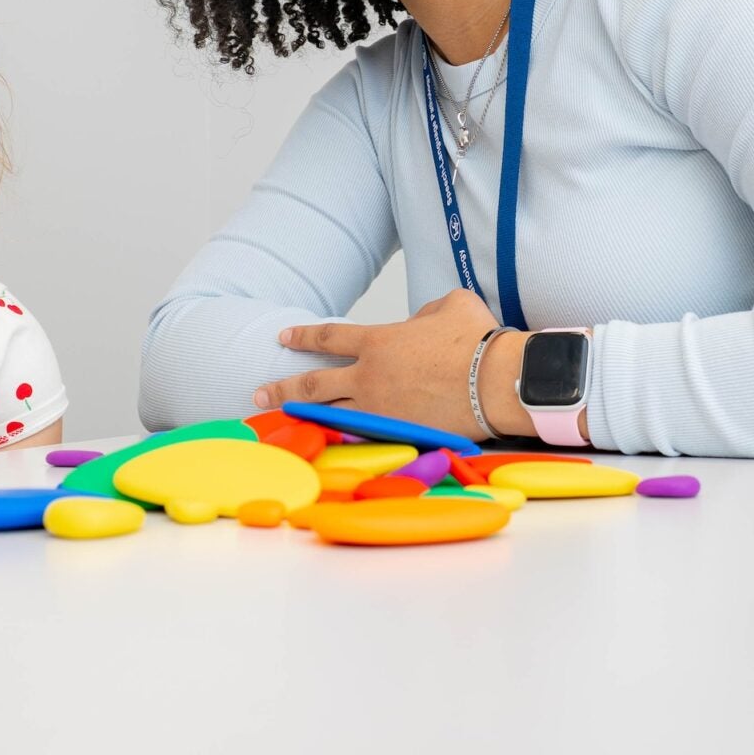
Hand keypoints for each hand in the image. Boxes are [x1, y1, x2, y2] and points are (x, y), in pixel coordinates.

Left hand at [252, 289, 512, 435]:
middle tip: (257, 393)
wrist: (496, 380)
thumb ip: (426, 312)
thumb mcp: (451, 306)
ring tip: (278, 424)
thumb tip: (420, 322)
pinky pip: (360, 438)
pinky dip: (338, 442)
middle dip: (282, 388)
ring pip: (329, 416)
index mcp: (378, 342)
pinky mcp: (398, 435)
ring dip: (299, 420)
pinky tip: (321, 448)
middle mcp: (370, 378)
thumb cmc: (478, 339)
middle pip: (313, 384)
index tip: (283, 338)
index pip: (329, 338)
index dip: (303, 337)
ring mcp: (381, 410)